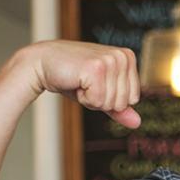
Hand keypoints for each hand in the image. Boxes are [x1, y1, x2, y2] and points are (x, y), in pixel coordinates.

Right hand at [24, 41, 140, 127]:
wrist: (41, 64)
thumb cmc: (72, 77)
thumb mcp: (100, 93)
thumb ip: (119, 108)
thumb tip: (137, 123)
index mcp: (128, 57)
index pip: (133, 98)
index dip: (111, 99)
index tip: (95, 84)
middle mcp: (122, 56)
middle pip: (123, 102)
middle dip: (101, 100)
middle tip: (85, 83)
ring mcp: (110, 60)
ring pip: (112, 103)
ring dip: (92, 99)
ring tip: (80, 81)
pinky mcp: (96, 68)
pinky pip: (99, 101)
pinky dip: (85, 98)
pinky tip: (76, 82)